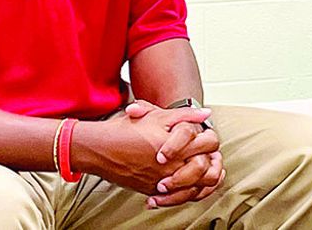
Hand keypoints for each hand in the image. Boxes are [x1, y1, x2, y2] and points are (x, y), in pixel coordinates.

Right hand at [71, 101, 221, 207]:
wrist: (100, 149)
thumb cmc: (126, 130)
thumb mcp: (157, 116)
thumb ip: (185, 115)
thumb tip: (206, 114)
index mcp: (178, 145)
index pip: (210, 143)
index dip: (210, 139)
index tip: (204, 137)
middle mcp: (173, 165)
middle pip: (207, 167)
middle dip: (211, 160)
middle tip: (207, 154)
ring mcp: (164, 180)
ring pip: (195, 186)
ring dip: (201, 179)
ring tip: (199, 169)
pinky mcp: (153, 190)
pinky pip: (178, 197)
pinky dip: (185, 192)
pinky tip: (185, 183)